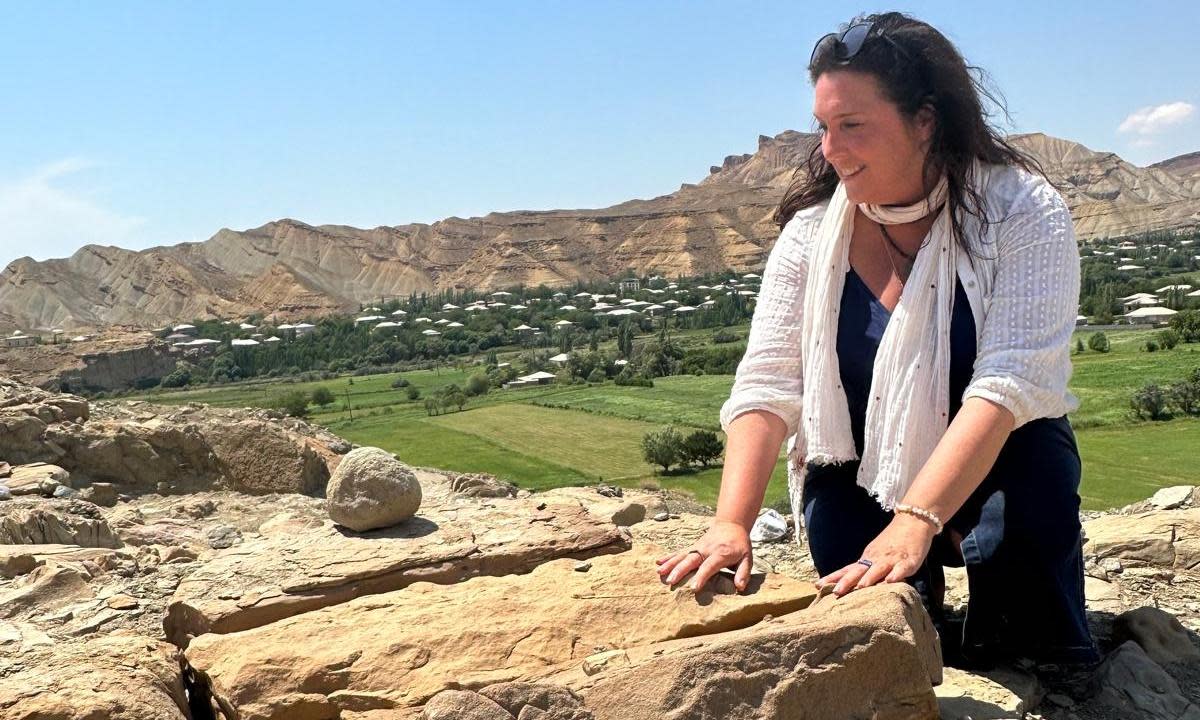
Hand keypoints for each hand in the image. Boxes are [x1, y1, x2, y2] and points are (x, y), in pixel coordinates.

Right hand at [655, 520, 752, 592]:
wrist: (731, 525)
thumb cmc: (740, 545)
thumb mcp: (748, 558)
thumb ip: (744, 572)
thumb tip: (740, 587)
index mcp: (720, 554)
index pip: (709, 566)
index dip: (701, 576)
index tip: (693, 588)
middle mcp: (706, 550)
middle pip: (691, 560)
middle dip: (680, 570)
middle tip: (670, 581)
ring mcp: (698, 547)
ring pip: (682, 555)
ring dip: (670, 564)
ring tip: (659, 572)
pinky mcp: (693, 546)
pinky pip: (679, 552)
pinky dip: (669, 557)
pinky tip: (658, 562)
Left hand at [817, 513, 936, 595]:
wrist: (912, 520)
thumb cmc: (893, 541)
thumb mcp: (876, 554)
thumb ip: (867, 570)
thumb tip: (854, 587)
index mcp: (867, 558)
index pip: (847, 569)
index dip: (834, 578)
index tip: (818, 585)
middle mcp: (876, 559)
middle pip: (859, 571)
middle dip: (847, 581)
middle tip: (835, 592)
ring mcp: (891, 559)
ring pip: (878, 569)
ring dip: (869, 578)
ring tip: (860, 587)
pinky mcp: (908, 561)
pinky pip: (901, 569)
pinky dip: (896, 575)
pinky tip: (890, 581)